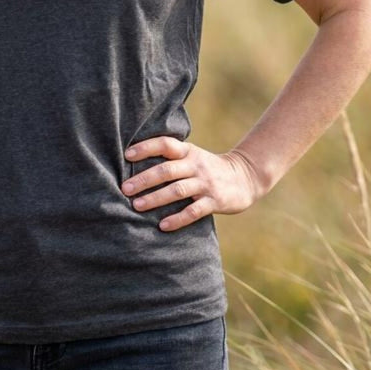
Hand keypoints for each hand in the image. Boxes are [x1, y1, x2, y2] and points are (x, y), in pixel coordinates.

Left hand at [121, 136, 261, 230]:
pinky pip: (194, 211)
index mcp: (188, 152)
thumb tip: (134, 161)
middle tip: (125, 188)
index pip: (165, 144)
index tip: (127, 155)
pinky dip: (177, 219)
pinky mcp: (214, 202)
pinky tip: (162, 225)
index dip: (146, 148)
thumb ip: (171, 157)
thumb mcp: (192, 155)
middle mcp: (196, 166)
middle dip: (144, 179)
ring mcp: (206, 184)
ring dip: (156, 199)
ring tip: (137, 206)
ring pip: (177, 191)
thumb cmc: (207, 167)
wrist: (245, 177)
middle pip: (167, 171)